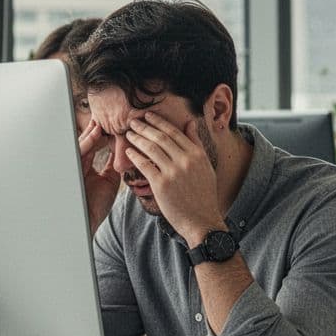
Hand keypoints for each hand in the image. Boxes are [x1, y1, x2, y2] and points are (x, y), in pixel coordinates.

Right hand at [79, 120, 119, 231]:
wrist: (84, 222)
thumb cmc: (95, 206)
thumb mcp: (108, 183)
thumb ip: (113, 168)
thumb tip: (124, 154)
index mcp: (87, 166)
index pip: (96, 145)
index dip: (105, 133)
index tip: (118, 123)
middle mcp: (78, 164)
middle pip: (87, 140)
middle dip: (97, 127)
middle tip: (108, 114)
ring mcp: (73, 165)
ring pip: (82, 142)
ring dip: (93, 130)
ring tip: (103, 117)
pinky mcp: (70, 169)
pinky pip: (78, 151)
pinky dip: (88, 141)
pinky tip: (97, 132)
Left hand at [124, 112, 224, 242]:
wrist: (202, 220)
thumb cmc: (204, 194)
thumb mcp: (206, 166)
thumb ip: (197, 143)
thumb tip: (191, 123)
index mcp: (197, 154)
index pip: (174, 132)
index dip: (159, 122)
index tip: (148, 116)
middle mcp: (186, 160)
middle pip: (161, 137)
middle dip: (144, 127)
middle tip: (133, 121)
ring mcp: (173, 172)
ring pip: (151, 148)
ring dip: (137, 139)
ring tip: (129, 134)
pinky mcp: (161, 185)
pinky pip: (144, 165)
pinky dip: (135, 156)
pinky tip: (128, 151)